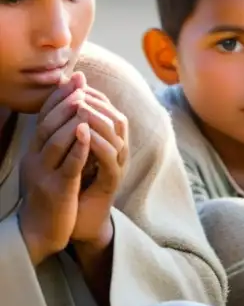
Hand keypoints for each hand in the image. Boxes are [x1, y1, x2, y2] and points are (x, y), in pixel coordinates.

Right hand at [18, 74, 94, 263]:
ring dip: (70, 119)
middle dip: (64, 102)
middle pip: (47, 125)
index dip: (58, 98)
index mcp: (34, 154)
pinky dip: (78, 148)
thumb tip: (75, 122)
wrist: (39, 234)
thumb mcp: (51, 170)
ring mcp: (44, 175)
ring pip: (55, 141)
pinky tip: (88, 134)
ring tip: (83, 101)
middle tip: (78, 83)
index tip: (73, 79)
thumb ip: (59, 148)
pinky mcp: (57, 190)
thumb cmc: (50, 201)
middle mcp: (35, 161)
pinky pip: (68, 165)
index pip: (44, 119)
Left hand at [69, 83, 127, 251]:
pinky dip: (97, 143)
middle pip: (118, 118)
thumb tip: (62, 105)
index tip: (76, 85)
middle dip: (98, 103)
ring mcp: (119, 166)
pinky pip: (109, 157)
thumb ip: (71, 132)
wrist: (80, 220)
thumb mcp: (71, 153)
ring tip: (79, 108)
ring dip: (97, 119)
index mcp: (110, 142)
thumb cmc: (74, 185)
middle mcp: (119, 152)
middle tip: (78, 93)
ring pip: (117, 135)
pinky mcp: (113, 181)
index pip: (109, 110)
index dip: (95, 95)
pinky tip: (82, 133)